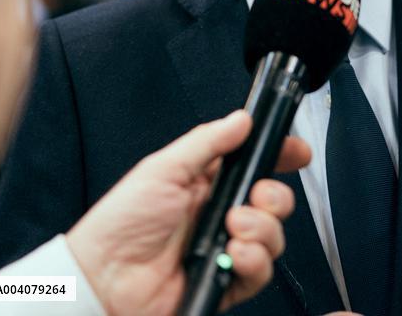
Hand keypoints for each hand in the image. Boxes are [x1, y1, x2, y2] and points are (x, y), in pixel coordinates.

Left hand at [66, 110, 310, 315]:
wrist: (105, 279)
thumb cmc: (122, 222)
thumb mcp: (164, 168)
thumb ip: (206, 142)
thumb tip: (241, 119)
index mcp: (205, 181)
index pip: (253, 162)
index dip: (279, 155)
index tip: (297, 152)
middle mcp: (219, 213)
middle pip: (272, 199)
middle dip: (275, 195)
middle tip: (257, 195)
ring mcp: (225, 247)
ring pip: (273, 234)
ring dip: (262, 228)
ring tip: (234, 228)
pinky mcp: (226, 281)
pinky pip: (261, 271)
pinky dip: (255, 260)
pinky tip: (234, 253)